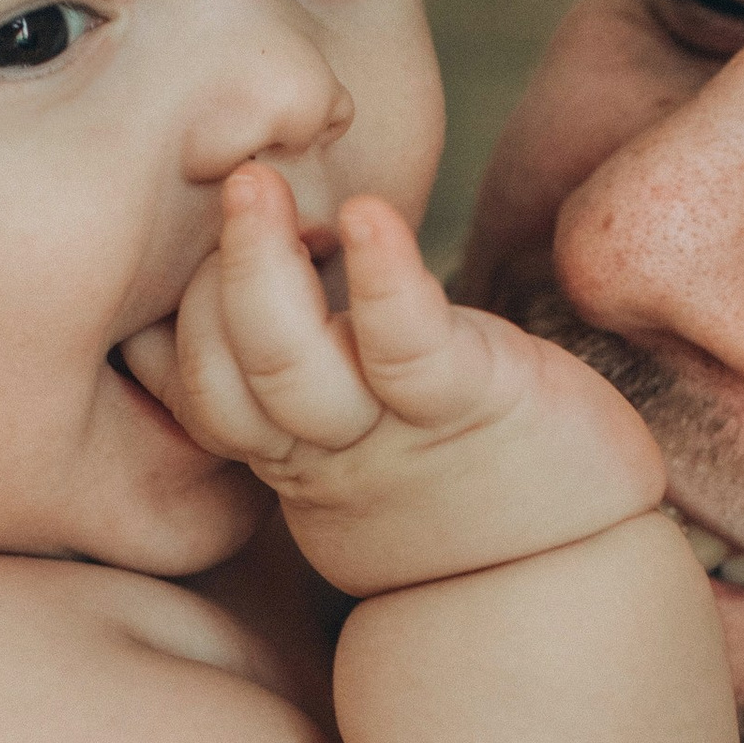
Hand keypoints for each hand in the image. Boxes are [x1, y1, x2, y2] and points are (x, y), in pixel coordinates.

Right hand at [127, 165, 663, 590]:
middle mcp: (325, 449)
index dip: (164, 331)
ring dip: (257, 270)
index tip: (172, 249)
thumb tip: (226, 258)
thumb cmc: (467, 474)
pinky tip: (368, 216)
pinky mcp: (470, 397)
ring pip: (286, 366)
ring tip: (254, 185)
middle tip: (212, 188)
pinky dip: (380, 277)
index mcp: (290, 447)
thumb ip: (296, 364)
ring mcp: (393, 429)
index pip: (191, 392)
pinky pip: (406, 342)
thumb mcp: (361, 435)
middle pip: (222, 383)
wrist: (579, 557)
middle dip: (198, 293)